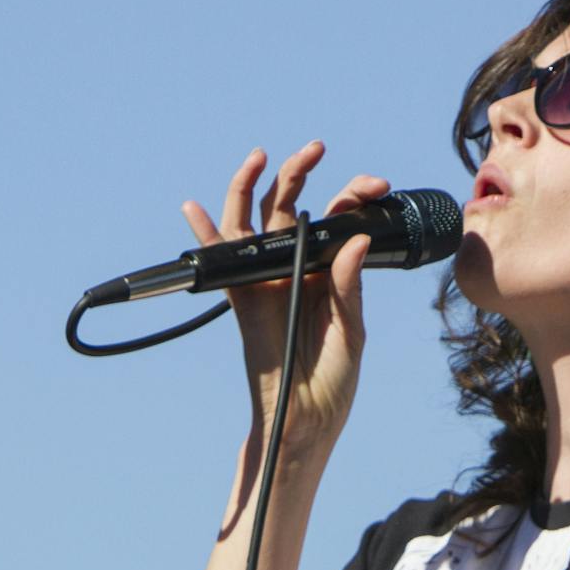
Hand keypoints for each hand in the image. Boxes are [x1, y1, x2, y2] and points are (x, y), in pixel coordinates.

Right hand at [184, 142, 389, 453]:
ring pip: (254, 222)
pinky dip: (204, 235)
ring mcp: (267, 280)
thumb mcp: (352, 332)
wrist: (304, 420)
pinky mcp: (242, 299)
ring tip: (260, 157)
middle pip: (292, 207)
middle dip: (301, 172)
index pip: (340, 218)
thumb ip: (349, 288)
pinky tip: (195, 209)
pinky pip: (221, 262)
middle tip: (316, 149)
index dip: (355, 195)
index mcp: (332, 271)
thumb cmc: (334, 380)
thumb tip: (354, 240)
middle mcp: (298, 267)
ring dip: (252, 185)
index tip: (374, 186)